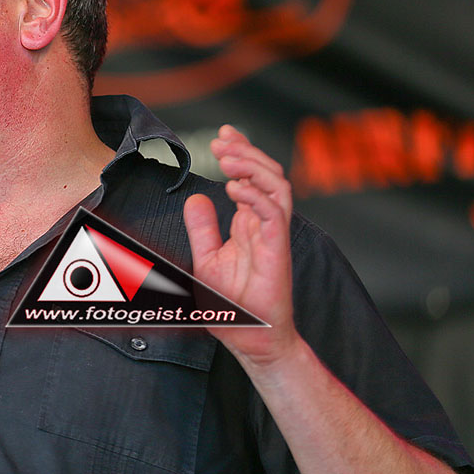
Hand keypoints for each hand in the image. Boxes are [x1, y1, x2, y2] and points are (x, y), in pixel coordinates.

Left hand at [183, 125, 299, 367]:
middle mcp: (264, 224)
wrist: (249, 339)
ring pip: (277, 186)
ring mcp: (274, 235)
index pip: (251, 177)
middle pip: (267, 173)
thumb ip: (202, 229)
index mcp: (249, 222)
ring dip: (253, 166)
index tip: (223, 134)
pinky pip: (275, 214)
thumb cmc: (231, 306)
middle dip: (245, 152)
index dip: (241, 152)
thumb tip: (196, 198)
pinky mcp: (277, 249)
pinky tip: (234, 189)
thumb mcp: (205, 260)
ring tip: (227, 159)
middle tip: (221, 142)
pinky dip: (256, 195)